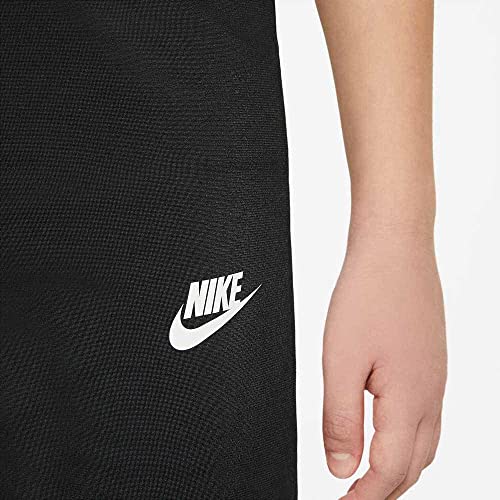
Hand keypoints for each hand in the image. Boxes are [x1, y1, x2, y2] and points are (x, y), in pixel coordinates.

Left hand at [322, 234, 446, 498]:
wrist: (395, 247)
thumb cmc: (368, 294)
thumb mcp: (341, 361)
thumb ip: (340, 419)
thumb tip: (341, 468)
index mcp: (410, 399)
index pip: (390, 471)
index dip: (364, 498)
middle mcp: (430, 393)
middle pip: (414, 464)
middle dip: (385, 489)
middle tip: (355, 496)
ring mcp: (434, 376)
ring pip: (423, 441)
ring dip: (397, 465)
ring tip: (369, 471)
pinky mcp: (429, 360)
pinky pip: (424, 414)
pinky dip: (405, 436)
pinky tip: (386, 426)